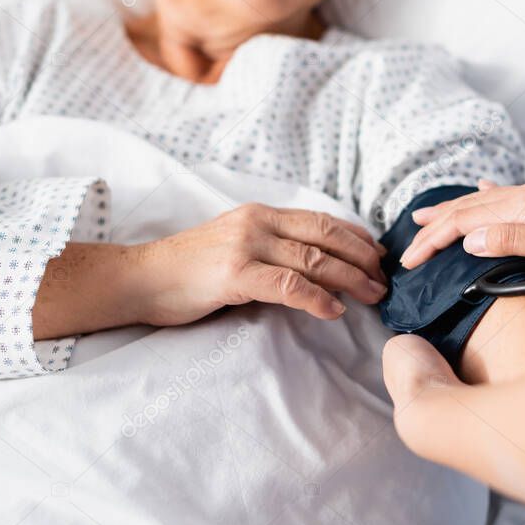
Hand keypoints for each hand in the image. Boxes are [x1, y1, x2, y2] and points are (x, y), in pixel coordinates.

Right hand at [136, 203, 387, 324]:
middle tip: (384, 279)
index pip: (320, 220)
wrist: (140, 278)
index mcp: (260, 214)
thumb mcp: (234, 246)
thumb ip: (270, 248)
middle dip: (362, 258)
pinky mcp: (235, 274)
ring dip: (350, 279)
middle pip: (326, 236)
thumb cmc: (188, 270)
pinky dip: (317, 299)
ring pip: (314, 259)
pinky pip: (289, 285)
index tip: (378, 254)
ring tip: (372, 296)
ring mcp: (246, 246)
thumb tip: (313, 265)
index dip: (355, 236)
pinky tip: (334, 311)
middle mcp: (257, 222)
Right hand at [399, 176, 524, 274]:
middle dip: (435, 226)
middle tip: (407, 244)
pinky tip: (483, 193)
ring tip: (427, 214)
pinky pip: (508, 197)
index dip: (434, 240)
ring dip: (454, 210)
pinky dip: (486, 199)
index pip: (464, 221)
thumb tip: (468, 239)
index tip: (409, 260)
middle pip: (469, 208)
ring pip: (485, 202)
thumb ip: (512, 241)